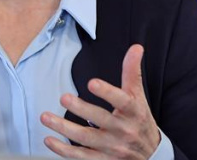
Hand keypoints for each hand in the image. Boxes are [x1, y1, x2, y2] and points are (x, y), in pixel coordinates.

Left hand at [41, 44, 159, 158]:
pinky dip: (64, 150)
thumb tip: (136, 47)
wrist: (151, 155)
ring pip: (86, 139)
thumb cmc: (140, 120)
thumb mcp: (139, 97)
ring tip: (46, 117)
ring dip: (64, 128)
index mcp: (133, 111)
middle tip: (64, 97)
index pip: (122, 101)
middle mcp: (123, 130)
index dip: (107, 92)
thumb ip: (132, 72)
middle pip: (100, 119)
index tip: (92, 82)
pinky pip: (81, 157)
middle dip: (81, 109)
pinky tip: (49, 139)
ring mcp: (112, 148)